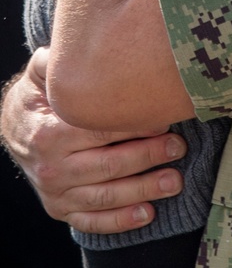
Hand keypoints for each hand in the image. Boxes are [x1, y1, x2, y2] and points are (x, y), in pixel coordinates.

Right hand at [1, 49, 185, 235]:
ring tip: (174, 181)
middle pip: (108, 165)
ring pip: (105, 196)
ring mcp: (56, 193)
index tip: (166, 118)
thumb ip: (57, 61)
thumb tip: (72, 46)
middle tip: (179, 147)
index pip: (100, 131)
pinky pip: (91, 220)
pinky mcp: (61, 209)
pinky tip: (147, 214)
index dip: (135, 126)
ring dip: (143, 190)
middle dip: (148, 157)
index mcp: (50, 133)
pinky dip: (120, 221)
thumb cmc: (39, 97)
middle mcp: (52, 167)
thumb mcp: (41, 74)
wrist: (15, 130)